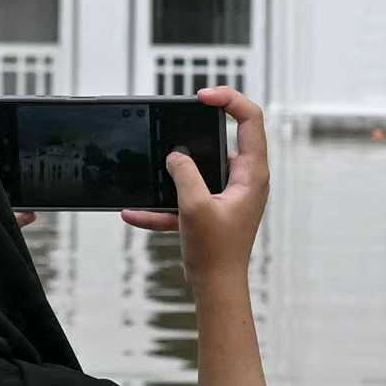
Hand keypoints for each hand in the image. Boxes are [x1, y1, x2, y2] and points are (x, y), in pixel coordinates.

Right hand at [137, 86, 270, 281]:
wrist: (216, 289)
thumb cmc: (216, 253)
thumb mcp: (196, 207)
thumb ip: (185, 174)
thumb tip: (175, 155)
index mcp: (251, 174)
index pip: (250, 120)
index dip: (229, 99)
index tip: (202, 97)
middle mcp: (244, 179)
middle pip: (223, 139)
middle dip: (195, 132)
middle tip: (174, 122)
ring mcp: (228, 194)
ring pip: (200, 169)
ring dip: (174, 171)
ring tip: (153, 166)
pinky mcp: (212, 209)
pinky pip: (186, 198)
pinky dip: (163, 205)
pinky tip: (135, 213)